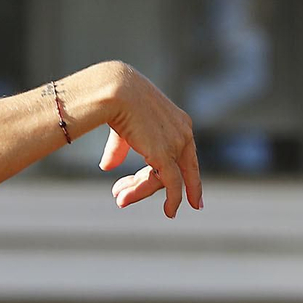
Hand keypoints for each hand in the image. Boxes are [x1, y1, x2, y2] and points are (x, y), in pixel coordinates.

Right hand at [97, 64, 202, 218]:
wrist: (115, 90)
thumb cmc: (116, 101)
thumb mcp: (123, 127)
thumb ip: (120, 149)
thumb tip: (108, 167)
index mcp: (179, 122)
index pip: (185, 157)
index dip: (189, 179)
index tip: (194, 201)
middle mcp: (183, 133)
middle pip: (173, 170)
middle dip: (146, 187)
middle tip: (122, 199)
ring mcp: (177, 144)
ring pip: (165, 180)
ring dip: (140, 191)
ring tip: (119, 199)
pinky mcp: (166, 155)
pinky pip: (172, 184)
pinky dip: (173, 200)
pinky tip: (170, 212)